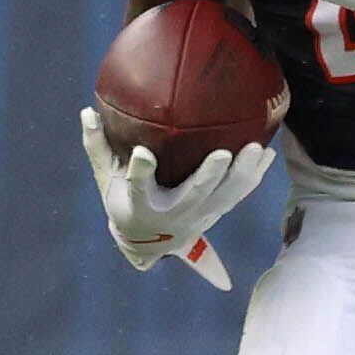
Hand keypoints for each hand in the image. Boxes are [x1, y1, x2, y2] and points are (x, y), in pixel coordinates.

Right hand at [80, 105, 274, 290]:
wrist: (148, 243)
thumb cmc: (124, 202)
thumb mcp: (107, 179)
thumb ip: (97, 147)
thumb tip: (87, 112)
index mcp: (142, 205)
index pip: (138, 187)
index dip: (141, 172)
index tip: (142, 154)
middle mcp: (173, 213)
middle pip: (195, 195)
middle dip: (210, 176)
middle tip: (224, 153)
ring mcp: (199, 215)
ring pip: (225, 197)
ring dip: (243, 175)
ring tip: (258, 149)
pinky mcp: (215, 212)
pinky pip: (238, 195)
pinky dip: (254, 177)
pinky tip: (268, 154)